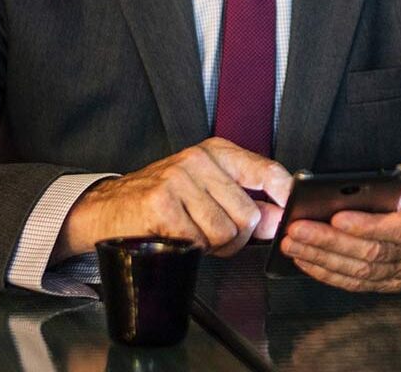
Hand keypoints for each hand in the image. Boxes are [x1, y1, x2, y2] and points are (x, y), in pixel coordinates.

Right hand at [53, 137, 291, 261]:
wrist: (109, 208)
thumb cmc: (165, 201)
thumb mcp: (208, 191)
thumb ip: (246, 202)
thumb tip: (277, 220)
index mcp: (216, 152)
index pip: (265, 170)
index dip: (284, 195)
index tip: (291, 211)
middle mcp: (199, 159)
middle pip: (248, 214)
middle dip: (237, 238)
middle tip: (214, 236)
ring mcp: (179, 178)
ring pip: (226, 231)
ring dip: (213, 246)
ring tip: (193, 234)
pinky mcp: (162, 203)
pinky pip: (198, 241)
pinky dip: (191, 248)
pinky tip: (176, 236)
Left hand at [279, 149, 400, 291]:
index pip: (399, 229)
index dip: (368, 226)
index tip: (337, 216)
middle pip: (372, 253)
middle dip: (330, 242)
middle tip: (297, 228)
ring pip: (362, 272)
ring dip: (323, 259)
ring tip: (293, 243)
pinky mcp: (393, 282)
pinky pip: (359, 284)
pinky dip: (329, 274)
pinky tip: (306, 261)